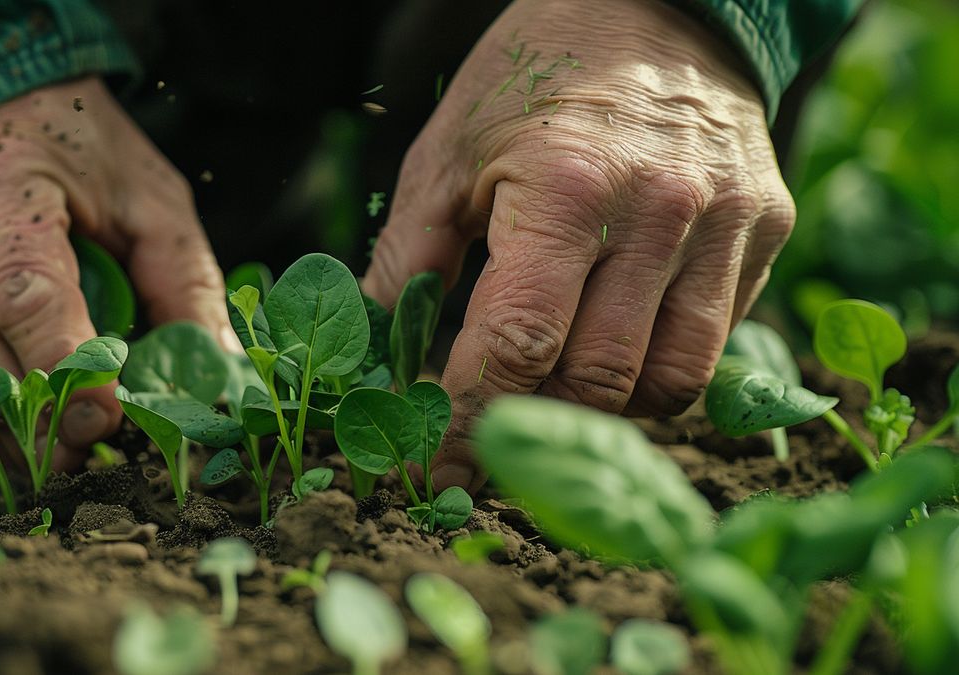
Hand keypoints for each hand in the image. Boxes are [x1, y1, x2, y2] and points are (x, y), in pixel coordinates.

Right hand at [0, 77, 231, 469]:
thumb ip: (184, 281)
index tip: (107, 417)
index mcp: (6, 185)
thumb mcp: (151, 199)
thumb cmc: (82, 156)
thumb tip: (215, 370)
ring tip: (41, 448)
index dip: (68, 366)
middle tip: (81, 451)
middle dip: (29, 410)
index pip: (27, 292)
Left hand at [364, 0, 794, 490]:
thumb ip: (406, 259)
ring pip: (672, 381)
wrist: (655, 5)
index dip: (470, 421)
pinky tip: (616, 332)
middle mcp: (660, 211)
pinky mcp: (767, 227)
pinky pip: (715, 340)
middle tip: (492, 420)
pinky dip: (658, 362)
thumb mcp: (449, 154)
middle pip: (598, 380)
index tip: (437, 469)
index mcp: (568, 189)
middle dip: (534, 418)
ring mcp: (726, 221)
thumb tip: (372, 356)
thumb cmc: (533, 78)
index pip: (518, 345)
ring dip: (605, 406)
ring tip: (558, 378)